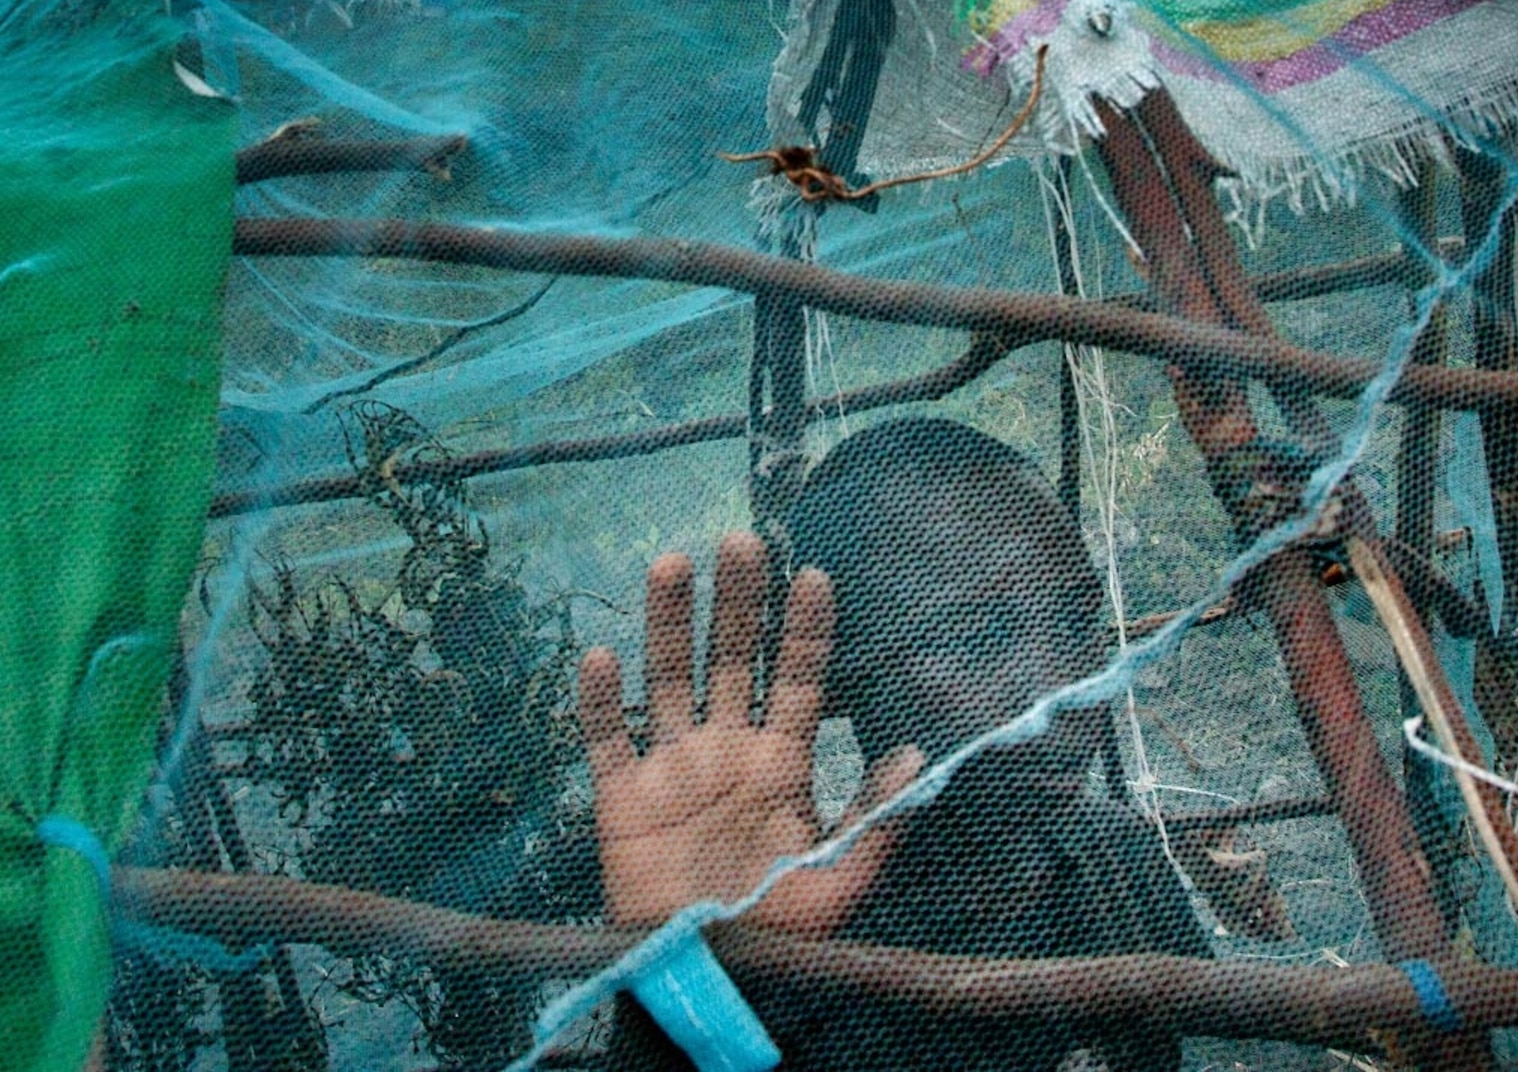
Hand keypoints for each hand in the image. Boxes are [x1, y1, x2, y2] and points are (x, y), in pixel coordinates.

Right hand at [577, 531, 925, 934]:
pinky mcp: (624, 797)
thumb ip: (876, 820)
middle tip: (741, 541)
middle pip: (731, 659)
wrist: (707, 975)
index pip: (797, 680)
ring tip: (673, 563)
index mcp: (780, 765)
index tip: (815, 576)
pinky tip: (602, 657)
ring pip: (668, 678)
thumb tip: (915, 754)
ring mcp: (673, 768)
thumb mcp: (841, 881)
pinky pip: (609, 739)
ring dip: (668, 622)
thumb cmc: (779, 931)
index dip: (804, 630)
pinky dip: (602, 701)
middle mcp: (727, 751)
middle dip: (737, 602)